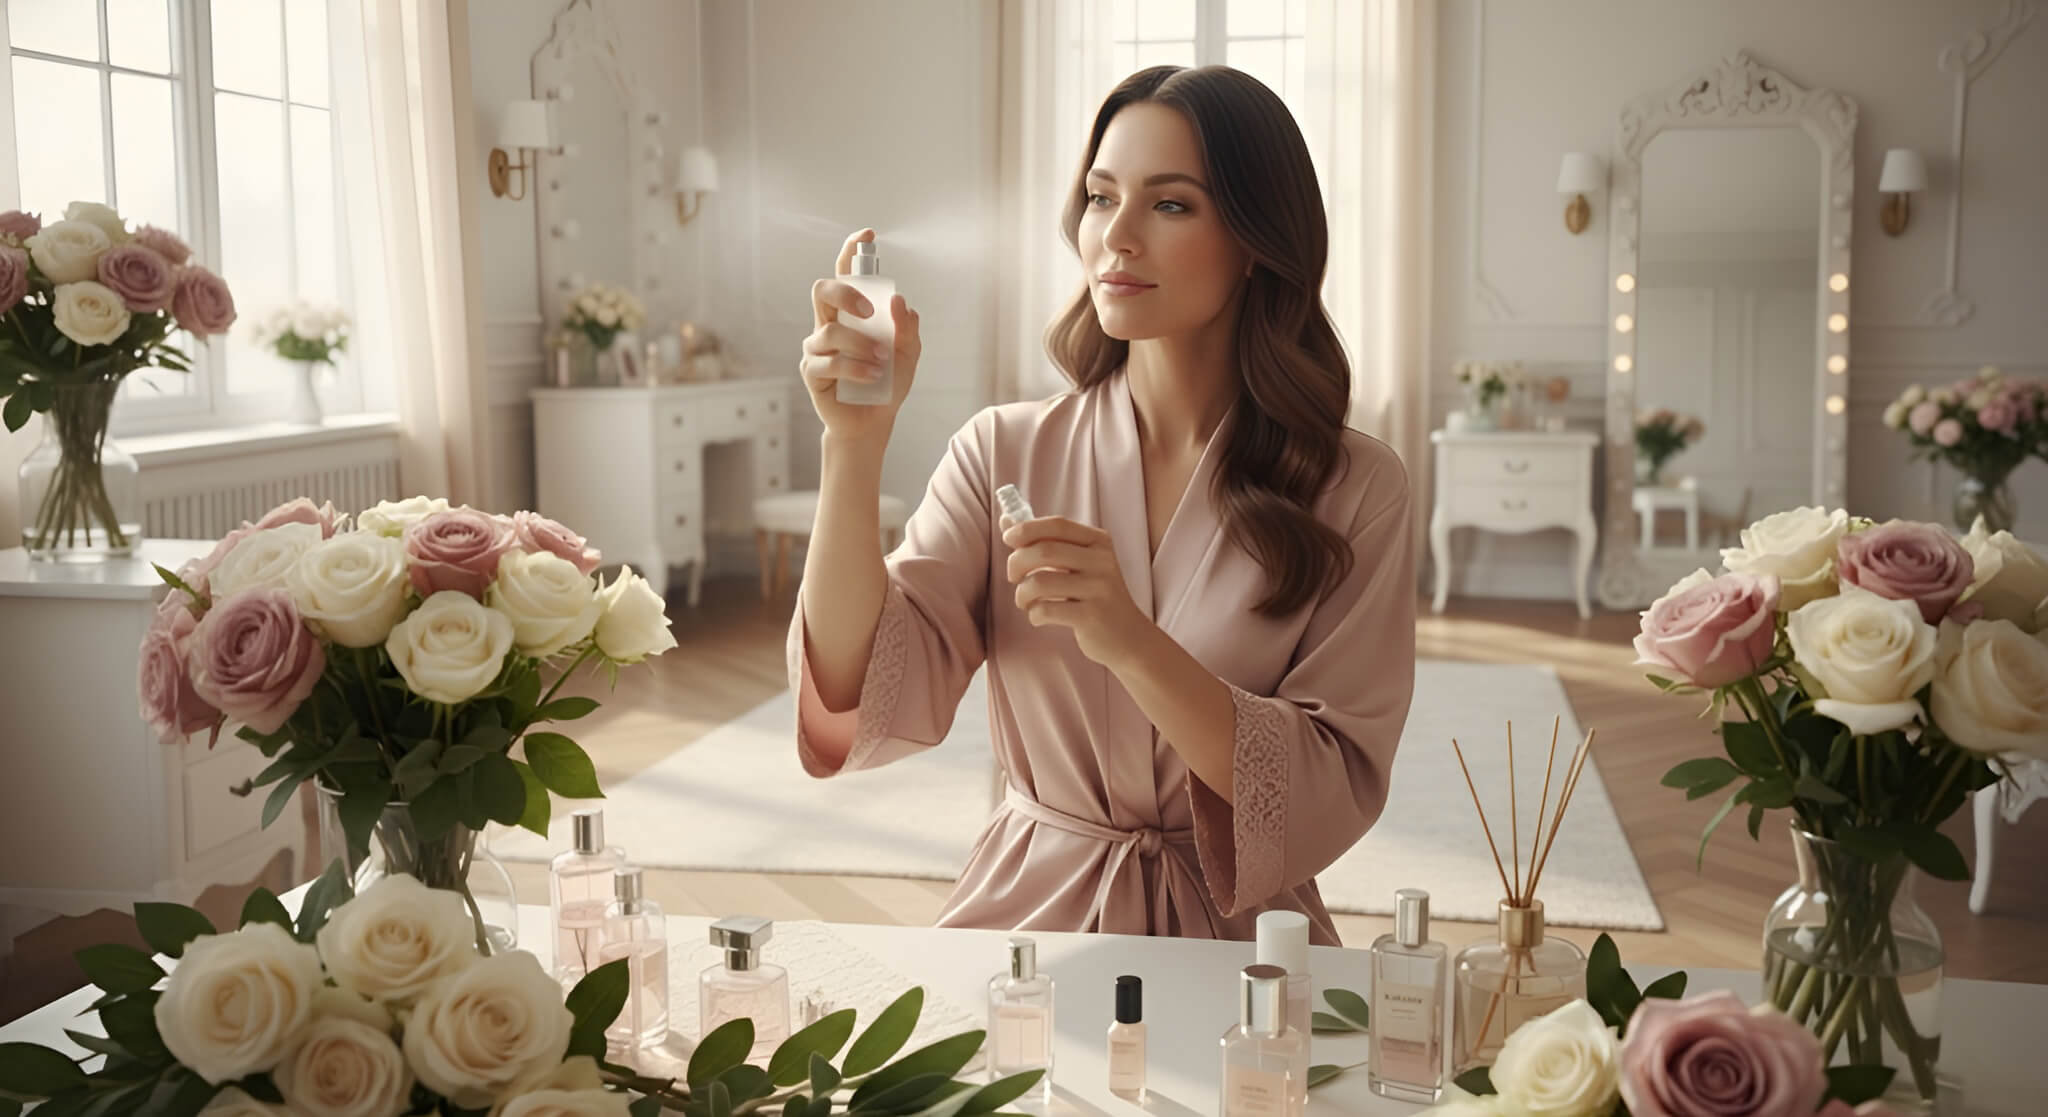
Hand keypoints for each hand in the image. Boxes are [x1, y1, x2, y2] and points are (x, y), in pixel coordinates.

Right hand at [800, 229, 921, 445]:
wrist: (873, 423)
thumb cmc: (888, 384)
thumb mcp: (908, 355)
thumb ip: (907, 329)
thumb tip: (900, 300)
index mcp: (851, 314)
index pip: (845, 275)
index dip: (851, 252)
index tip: (867, 234)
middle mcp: (828, 324)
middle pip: (823, 291)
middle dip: (847, 295)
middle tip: (872, 313)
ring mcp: (816, 347)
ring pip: (832, 332)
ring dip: (862, 345)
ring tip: (882, 362)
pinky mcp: (811, 371)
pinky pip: (830, 361)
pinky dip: (855, 368)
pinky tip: (873, 376)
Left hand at [1003, 516, 1151, 669]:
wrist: (1130, 638)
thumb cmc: (1095, 597)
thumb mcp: (1079, 564)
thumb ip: (1045, 541)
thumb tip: (1005, 521)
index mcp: (1099, 542)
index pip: (1057, 524)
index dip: (1026, 529)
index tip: (1008, 539)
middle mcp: (1102, 561)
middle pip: (1044, 551)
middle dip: (1016, 563)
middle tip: (1014, 577)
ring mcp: (1099, 589)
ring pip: (1040, 582)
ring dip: (1022, 594)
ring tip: (1025, 601)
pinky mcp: (1092, 616)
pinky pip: (1046, 610)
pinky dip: (1033, 614)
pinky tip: (1039, 617)